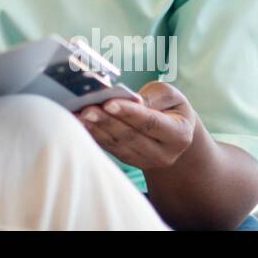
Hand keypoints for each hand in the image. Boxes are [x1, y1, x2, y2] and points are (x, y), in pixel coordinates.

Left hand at [74, 81, 197, 172]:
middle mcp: (163, 154)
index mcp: (179, 135)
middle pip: (130, 136)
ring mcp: (146, 161)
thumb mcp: (170, 96)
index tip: (108, 102)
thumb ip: (152, 98)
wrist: (174, 131)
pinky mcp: (130, 161)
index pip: (151, 123)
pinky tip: (78, 124)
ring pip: (117, 144)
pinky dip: (93, 135)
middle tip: (86, 108)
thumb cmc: (170, 107)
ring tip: (77, 115)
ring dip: (95, 129)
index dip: (129, 113)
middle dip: (106, 121)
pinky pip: (109, 148)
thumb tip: (129, 100)